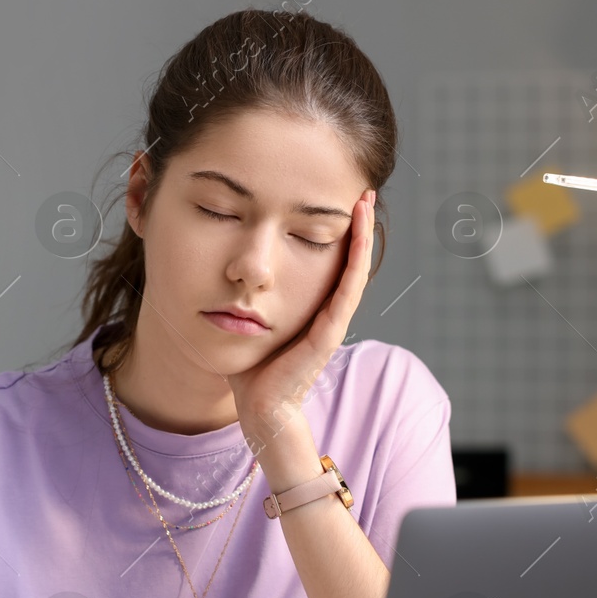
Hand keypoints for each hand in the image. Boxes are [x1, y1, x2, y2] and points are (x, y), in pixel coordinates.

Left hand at [229, 188, 375, 453]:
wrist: (260, 409)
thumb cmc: (252, 368)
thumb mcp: (250, 318)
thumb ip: (248, 294)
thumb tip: (229, 266)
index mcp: (313, 307)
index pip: (332, 260)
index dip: (339, 230)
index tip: (340, 197)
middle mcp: (328, 311)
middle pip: (348, 259)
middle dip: (357, 224)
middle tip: (364, 187)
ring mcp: (332, 321)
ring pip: (354, 268)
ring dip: (363, 233)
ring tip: (367, 200)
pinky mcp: (328, 333)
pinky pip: (347, 289)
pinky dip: (356, 258)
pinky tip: (358, 231)